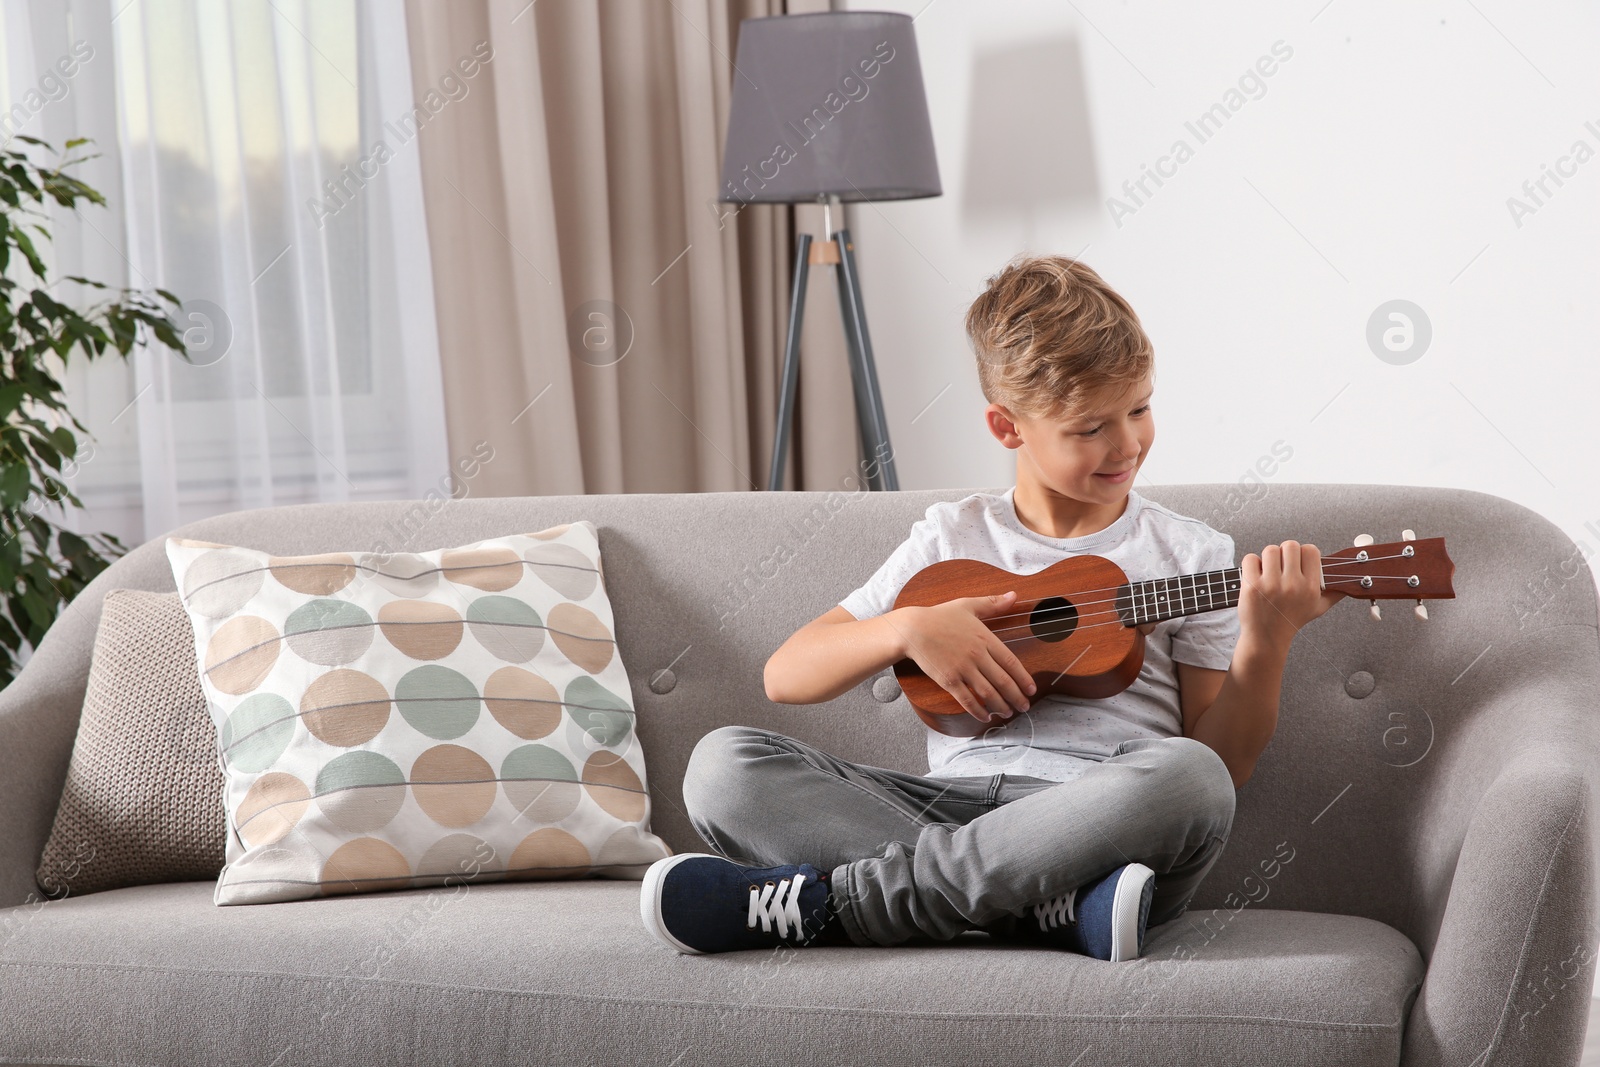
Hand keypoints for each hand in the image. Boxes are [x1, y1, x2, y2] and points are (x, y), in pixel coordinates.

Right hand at [893, 591, 1036, 719]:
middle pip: (1004, 681)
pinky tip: (985, 716)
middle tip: (1024, 707)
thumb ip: (993, 603)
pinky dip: (978, 711)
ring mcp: (963, 669)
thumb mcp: (968, 605)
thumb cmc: (939, 616)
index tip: (1031, 689)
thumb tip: (1014, 596)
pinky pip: (967, 700)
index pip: (1011, 662)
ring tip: (1008, 713)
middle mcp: (977, 656)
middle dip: (1017, 697)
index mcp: (985, 638)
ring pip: (988, 693)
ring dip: (1001, 706)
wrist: (912, 629)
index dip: (1024, 679)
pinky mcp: (949, 680)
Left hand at [1238, 540, 1340, 649]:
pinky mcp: (1252, 586)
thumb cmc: (1291, 621)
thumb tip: (1348, 583)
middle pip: (1290, 546)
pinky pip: (1251, 558)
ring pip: (1270, 550)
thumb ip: (1334, 593)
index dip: (1303, 552)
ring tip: (1268, 571)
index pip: (1311, 550)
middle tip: (1281, 566)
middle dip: (1285, 553)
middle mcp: (1292, 585)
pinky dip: (1252, 564)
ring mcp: (1271, 585)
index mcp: (1310, 587)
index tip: (1297, 561)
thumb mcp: (1318, 608)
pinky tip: (1256, 575)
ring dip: (1267, 558)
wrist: (1267, 637)